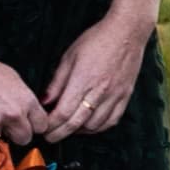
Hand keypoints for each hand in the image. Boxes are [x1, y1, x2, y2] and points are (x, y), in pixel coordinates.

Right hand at [0, 41, 45, 141]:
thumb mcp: (15, 82)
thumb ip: (23, 101)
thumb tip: (27, 114)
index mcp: (27, 101)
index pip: (41, 126)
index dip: (33, 127)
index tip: (26, 126)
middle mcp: (14, 113)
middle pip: (24, 139)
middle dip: (15, 135)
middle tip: (4, 125)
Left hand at [31, 11, 154, 140]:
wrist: (127, 32)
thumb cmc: (97, 40)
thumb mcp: (69, 57)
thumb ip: (57, 82)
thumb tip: (45, 102)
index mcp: (83, 80)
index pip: (63, 113)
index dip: (50, 125)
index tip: (42, 128)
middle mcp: (100, 91)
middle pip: (76, 123)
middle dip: (60, 133)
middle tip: (50, 136)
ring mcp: (115, 95)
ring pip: (94, 125)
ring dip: (79, 131)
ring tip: (68, 129)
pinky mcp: (125, 95)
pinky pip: (112, 120)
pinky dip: (99, 127)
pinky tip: (89, 125)